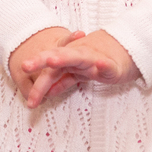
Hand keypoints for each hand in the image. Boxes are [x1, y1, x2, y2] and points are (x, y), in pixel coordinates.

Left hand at [21, 29, 140, 107]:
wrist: (126, 51)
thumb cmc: (98, 62)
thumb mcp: (78, 72)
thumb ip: (62, 80)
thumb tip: (46, 92)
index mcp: (69, 59)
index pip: (50, 70)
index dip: (38, 84)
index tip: (28, 100)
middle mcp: (78, 55)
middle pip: (57, 57)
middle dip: (41, 61)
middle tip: (25, 65)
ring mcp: (94, 58)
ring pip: (78, 56)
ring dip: (65, 57)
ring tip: (52, 60)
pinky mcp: (112, 64)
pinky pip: (106, 64)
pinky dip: (102, 64)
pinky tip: (98, 64)